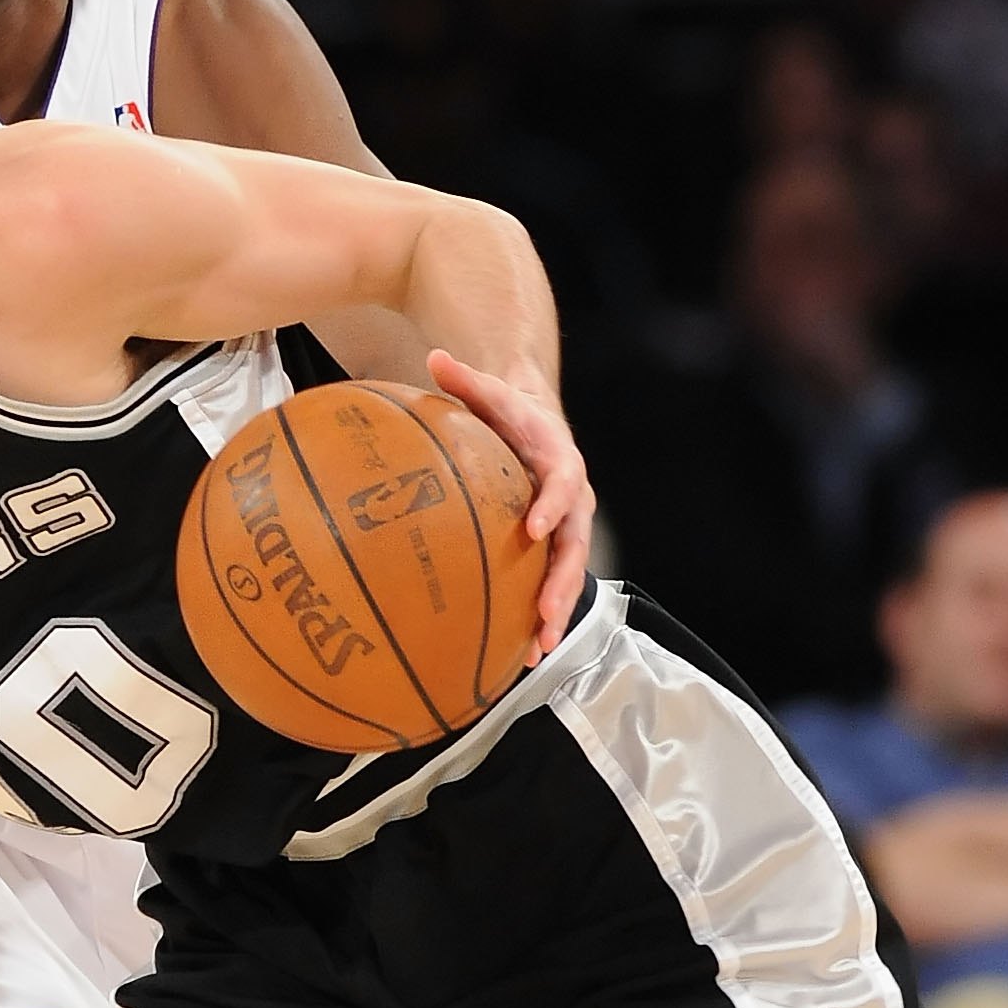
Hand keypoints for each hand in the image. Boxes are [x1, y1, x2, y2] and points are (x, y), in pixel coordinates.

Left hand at [428, 348, 595, 665]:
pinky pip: (550, 582)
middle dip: (562, 580)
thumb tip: (434, 355)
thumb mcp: (488, 389)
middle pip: (574, 543)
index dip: (552, 506)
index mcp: (559, 460)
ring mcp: (565, 525)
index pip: (563, 484)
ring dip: (555, 610)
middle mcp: (570, 498)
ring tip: (538, 649)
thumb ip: (464, 377)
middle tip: (546, 613)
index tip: (535, 529)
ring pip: (567, 572)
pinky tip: (524, 652)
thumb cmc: (506, 407)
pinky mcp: (551, 545)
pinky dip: (541, 615)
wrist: (534, 420)